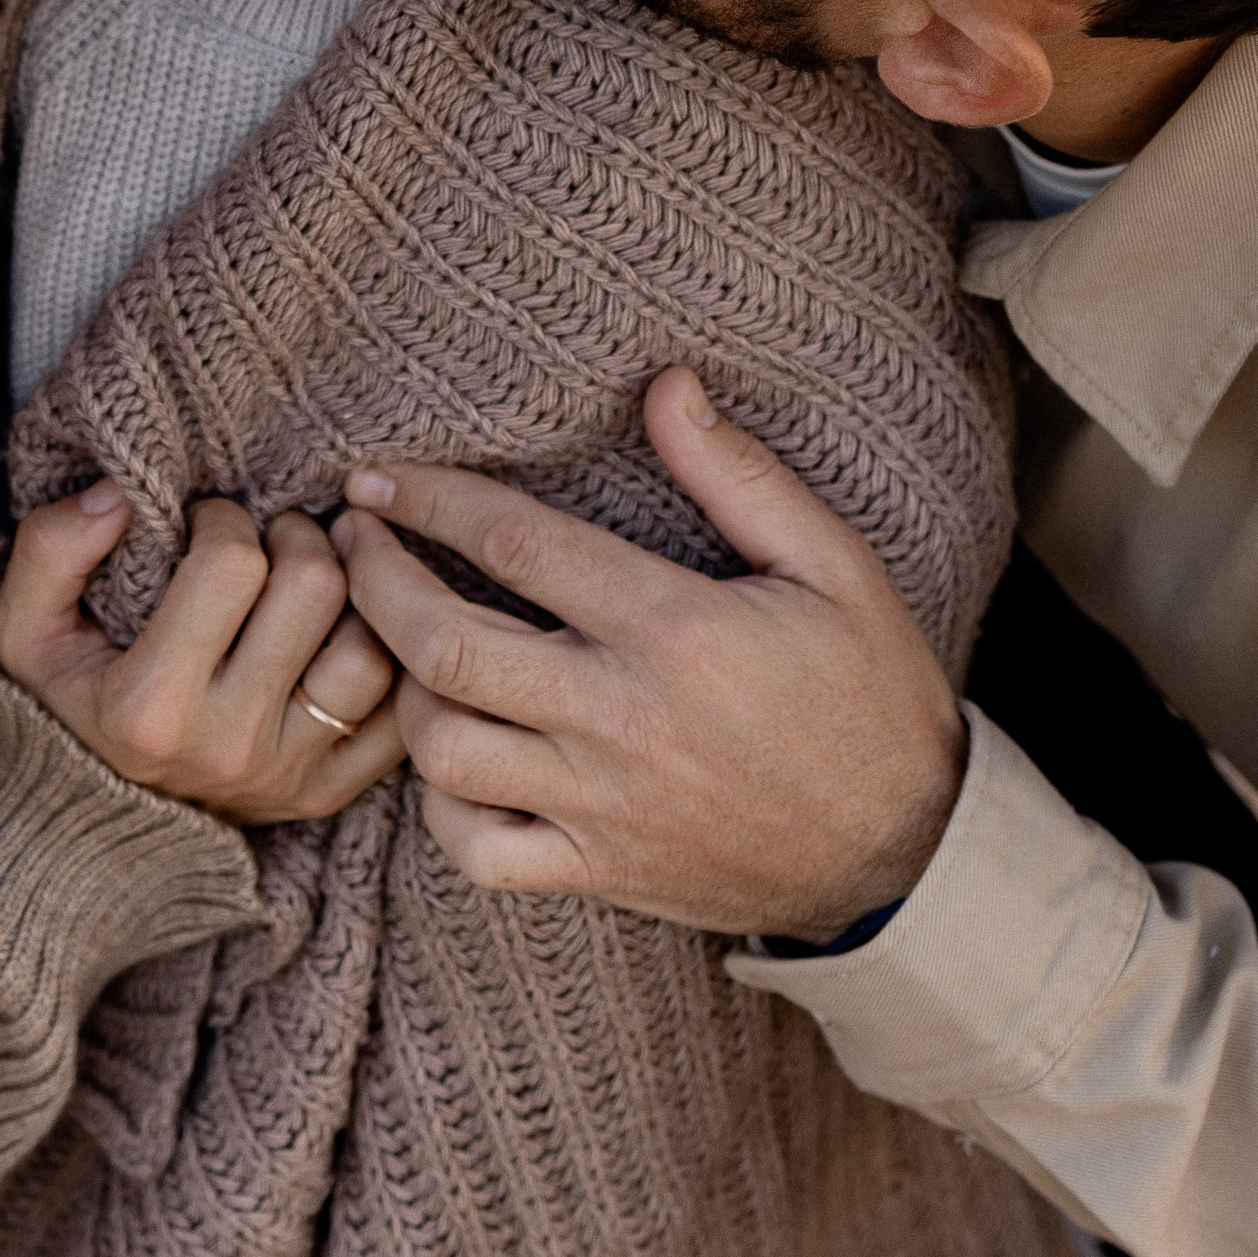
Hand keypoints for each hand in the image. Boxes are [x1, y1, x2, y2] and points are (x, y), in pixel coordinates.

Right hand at [0, 489, 403, 824]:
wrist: (94, 821)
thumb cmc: (70, 696)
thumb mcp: (25, 628)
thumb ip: (51, 549)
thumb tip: (119, 494)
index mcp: (151, 706)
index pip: (232, 564)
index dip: (224, 518)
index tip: (208, 523)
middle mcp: (228, 747)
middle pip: (316, 592)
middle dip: (300, 537)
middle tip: (274, 535)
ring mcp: (289, 775)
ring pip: (373, 647)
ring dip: (356, 591)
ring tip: (319, 572)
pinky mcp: (334, 791)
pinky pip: (402, 709)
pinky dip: (391, 657)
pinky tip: (354, 627)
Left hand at [332, 370, 967, 940]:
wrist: (908, 853)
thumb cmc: (869, 692)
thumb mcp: (832, 564)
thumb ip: (738, 474)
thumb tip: (667, 383)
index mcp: (675, 630)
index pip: (516, 544)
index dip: (430, 501)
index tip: (377, 478)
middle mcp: (623, 719)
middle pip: (446, 646)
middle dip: (375, 582)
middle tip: (350, 542)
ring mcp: (604, 806)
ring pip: (444, 751)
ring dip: (399, 690)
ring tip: (396, 640)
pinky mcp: (601, 873)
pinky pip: (479, 851)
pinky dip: (438, 806)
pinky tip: (447, 756)